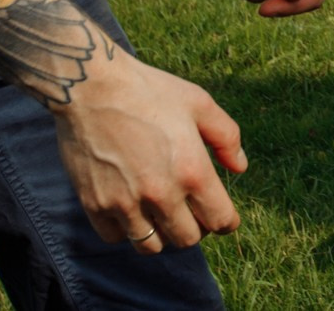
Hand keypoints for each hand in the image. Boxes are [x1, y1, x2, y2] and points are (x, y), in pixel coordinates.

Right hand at [51, 51, 247, 251]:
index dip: (226, 221)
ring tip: (159, 213)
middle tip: (190, 211)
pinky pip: (115, 238)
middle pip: (187, 239)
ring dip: (160, 234)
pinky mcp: (95, 205)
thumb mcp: (199, 104)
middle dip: (195, 228)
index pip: (220, 220)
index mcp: (192, 171)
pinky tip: (129, 208)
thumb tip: (240, 168)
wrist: (92, 87)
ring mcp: (125, 203)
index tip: (221, 217)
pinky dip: (124, 230)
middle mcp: (161, 194)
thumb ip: (226, 137)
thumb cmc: (150, 91)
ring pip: (151, 246)